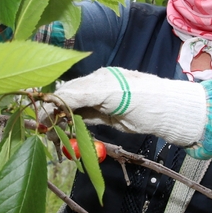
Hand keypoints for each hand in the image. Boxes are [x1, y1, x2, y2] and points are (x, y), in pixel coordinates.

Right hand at [45, 67, 206, 147]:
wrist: (171, 115)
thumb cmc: (147, 101)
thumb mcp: (114, 95)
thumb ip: (85, 94)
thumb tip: (58, 98)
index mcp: (99, 78)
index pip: (68, 89)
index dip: (52, 103)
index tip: (40, 119)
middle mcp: (98, 87)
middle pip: (68, 99)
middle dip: (53, 113)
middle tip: (42, 130)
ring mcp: (103, 101)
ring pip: (75, 110)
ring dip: (61, 121)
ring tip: (50, 135)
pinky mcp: (108, 115)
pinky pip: (85, 119)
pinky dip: (73, 125)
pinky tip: (65, 132)